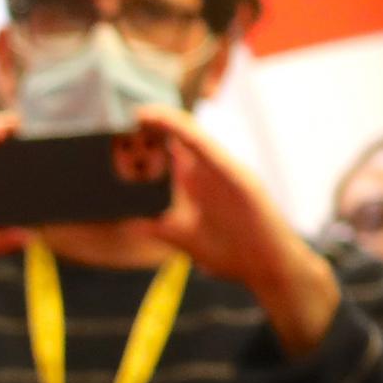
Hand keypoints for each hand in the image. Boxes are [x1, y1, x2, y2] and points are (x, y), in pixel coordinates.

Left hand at [137, 109, 339, 350]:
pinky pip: (209, 149)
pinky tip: (171, 126)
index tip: (113, 132)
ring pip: (191, 136)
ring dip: (165, 122)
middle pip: (175, 136)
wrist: (269, 269)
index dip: (142, 137)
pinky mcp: (238, 176)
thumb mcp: (180, 236)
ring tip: (139, 113)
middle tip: (119, 117)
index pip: (166, 149)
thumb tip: (125, 221)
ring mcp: (224, 170)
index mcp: (195, 181)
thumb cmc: (231, 253)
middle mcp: (208, 171)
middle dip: (148, 125)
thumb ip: (154, 225)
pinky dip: (188, 135)